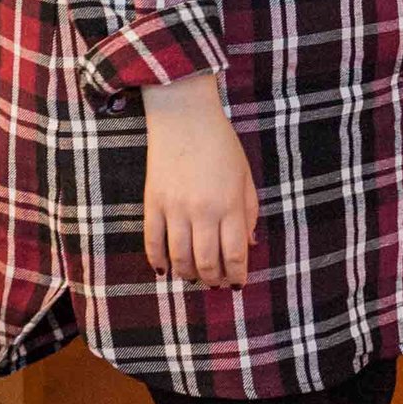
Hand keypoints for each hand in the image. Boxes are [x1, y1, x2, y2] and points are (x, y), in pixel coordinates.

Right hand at [141, 75, 259, 287]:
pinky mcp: (152, 204)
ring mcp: (175, 209)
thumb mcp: (245, 176)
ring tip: (194, 278)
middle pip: (206, 261)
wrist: (184, 118)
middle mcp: (203, 211)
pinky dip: (158, 261)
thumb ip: (249, 211)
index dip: (236, 274)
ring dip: (188, 274)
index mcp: (230, 204)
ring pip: (179, 258)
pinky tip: (165, 269)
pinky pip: (152, 243)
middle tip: (216, 284)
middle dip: (213, 280)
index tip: (238, 283)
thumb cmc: (221, 146)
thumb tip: (249, 245)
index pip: (234, 253)